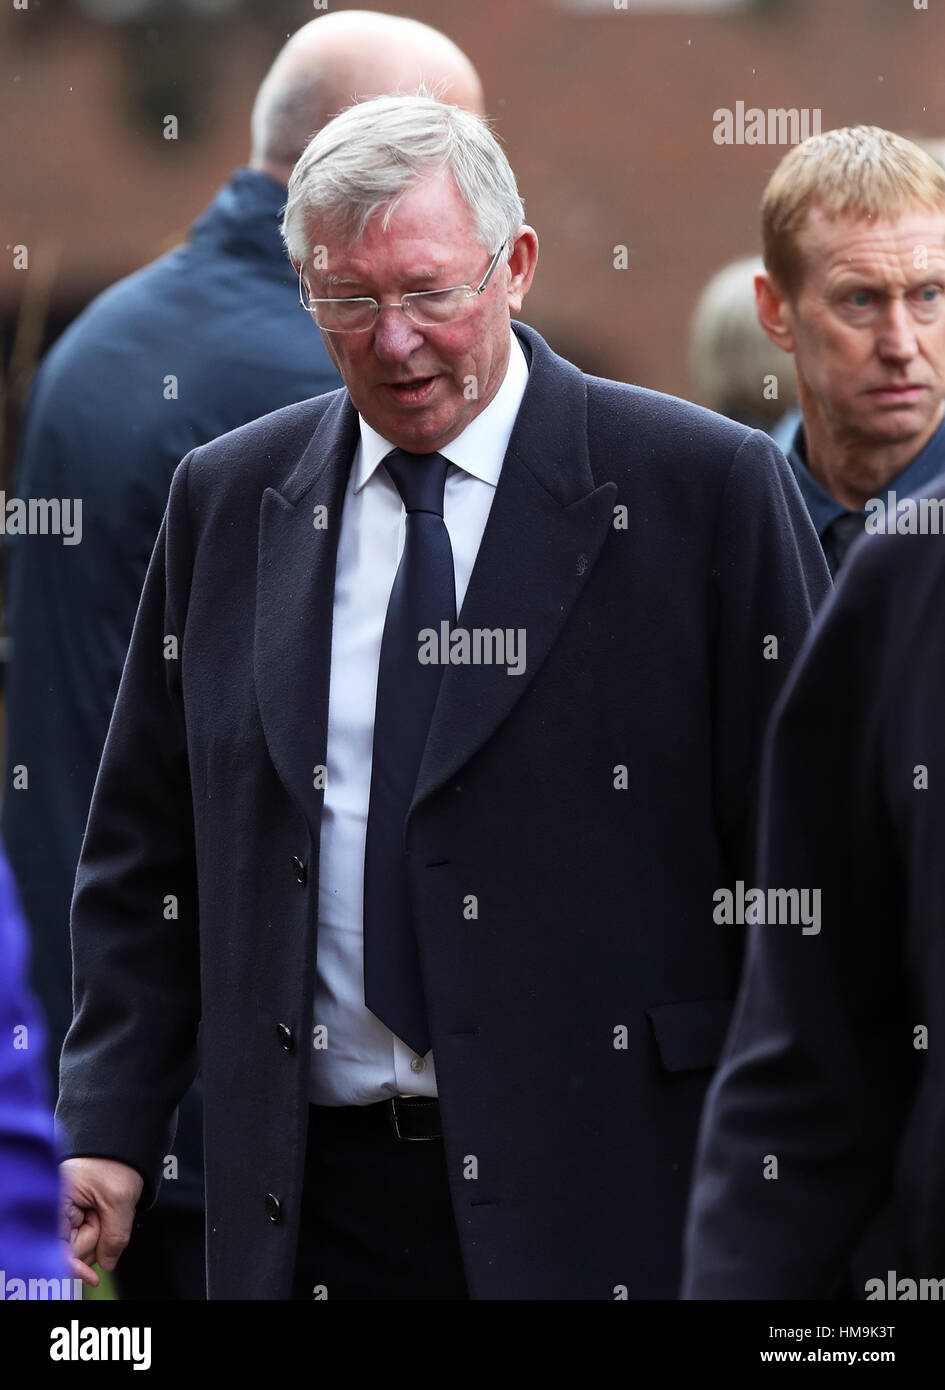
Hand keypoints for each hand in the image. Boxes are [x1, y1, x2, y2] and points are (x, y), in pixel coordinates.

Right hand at [59, 1156, 143, 1286]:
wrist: (125, 1143)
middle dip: (94, 1238)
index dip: (73, 1264)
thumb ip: (114, 1236)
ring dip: (99, 1233)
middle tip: (106, 1212)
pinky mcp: (75, 1213)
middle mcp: (55, 1207)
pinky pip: (88, 1233)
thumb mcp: (120, 1198)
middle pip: (72, 1248)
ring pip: (82, 1244)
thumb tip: (107, 1264)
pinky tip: (105, 1213)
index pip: (56, 1245)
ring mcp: (65, 1211)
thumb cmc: (117, 1160)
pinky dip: (100, 1229)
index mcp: (55, 1200)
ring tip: (106, 1206)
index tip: (91, 1276)